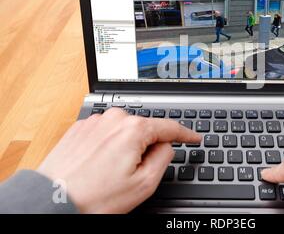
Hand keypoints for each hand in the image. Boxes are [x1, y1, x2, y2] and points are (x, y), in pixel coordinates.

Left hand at [37, 108, 200, 212]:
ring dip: (126, 148)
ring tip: (112, 173)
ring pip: (124, 131)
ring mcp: (95, 121)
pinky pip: (106, 133)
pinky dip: (109, 146)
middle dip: (147, 148)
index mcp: (133, 129)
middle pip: (145, 129)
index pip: (169, 127)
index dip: (186, 134)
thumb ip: (164, 158)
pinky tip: (100, 165)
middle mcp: (114, 118)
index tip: (194, 137)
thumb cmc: (94, 197)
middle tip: (135, 173)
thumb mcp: (144, 184)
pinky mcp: (81, 128)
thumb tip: (166, 146)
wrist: (53, 201)